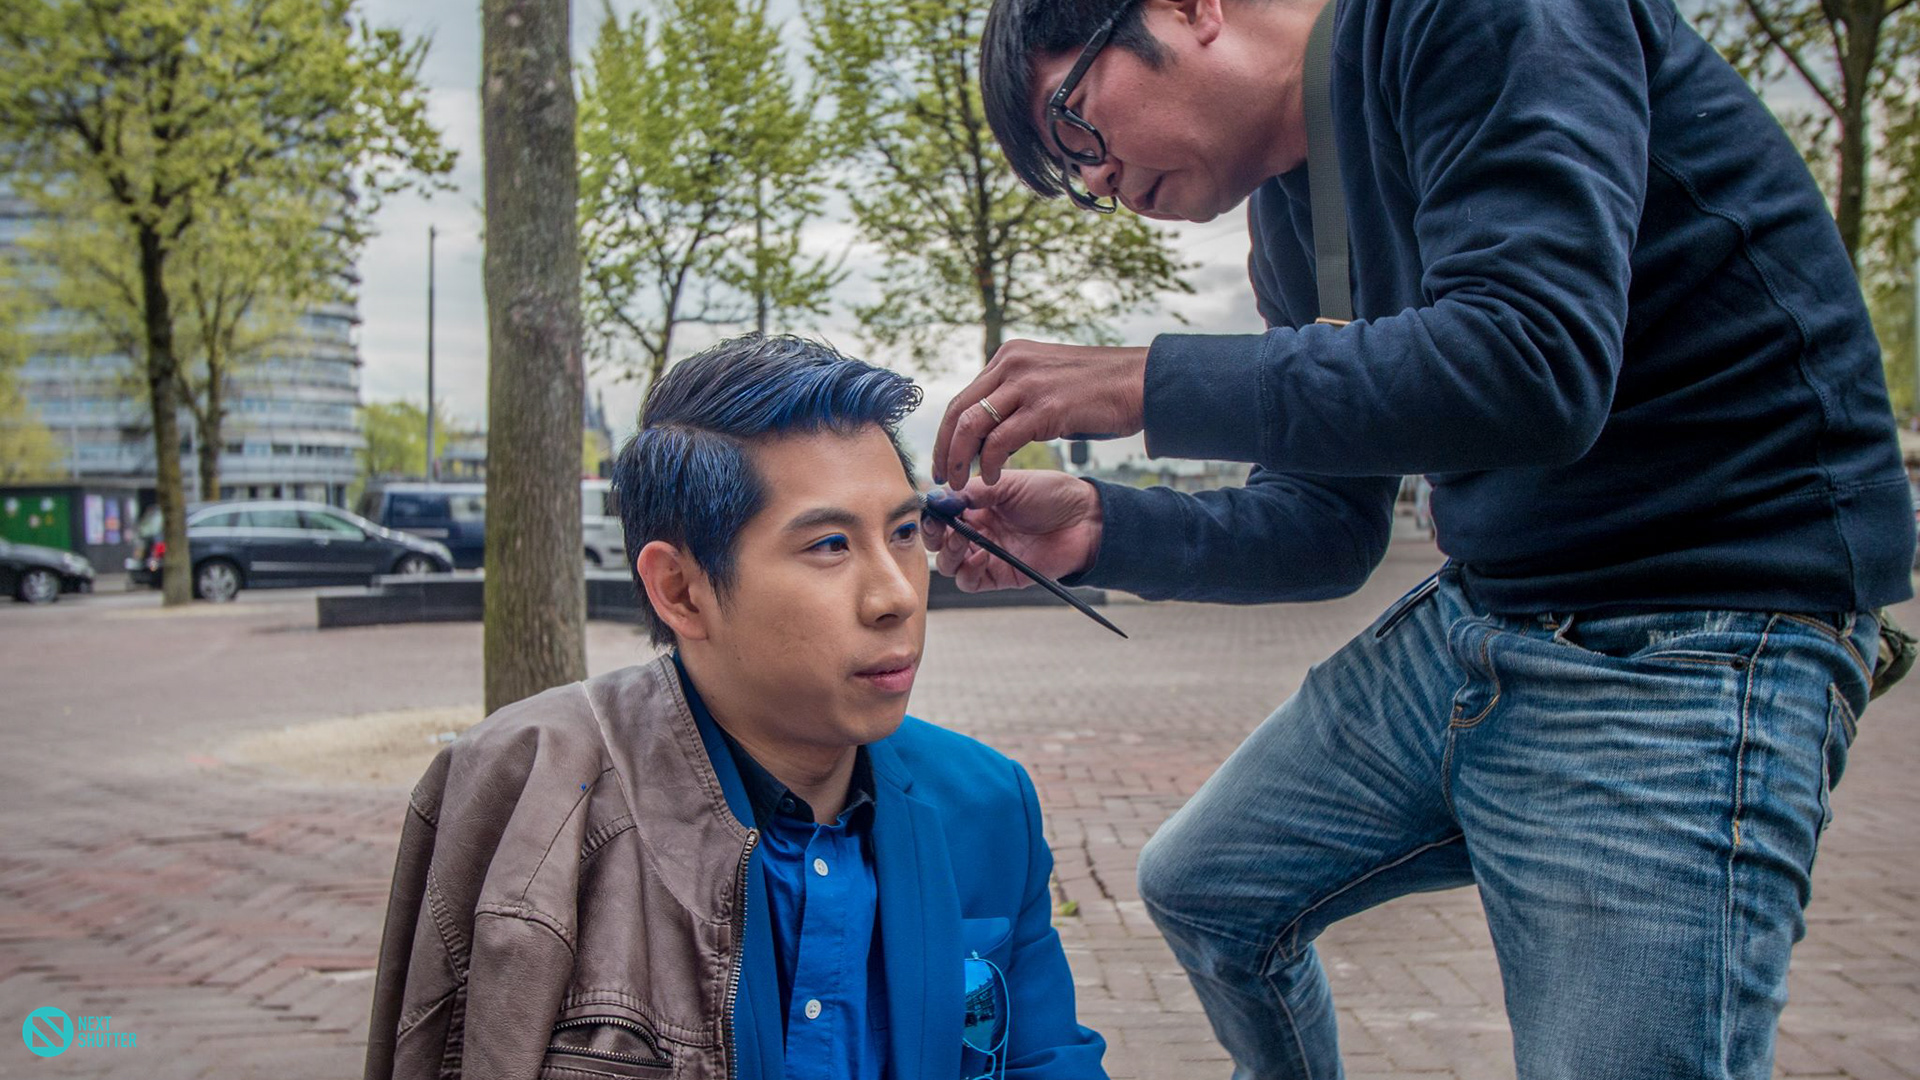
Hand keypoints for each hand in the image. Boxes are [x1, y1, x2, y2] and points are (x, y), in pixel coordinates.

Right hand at [923, 470, 1103, 592]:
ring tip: (962, 539)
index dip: (932, 514)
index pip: (941, 514)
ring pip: (950, 564)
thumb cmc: (1052, 495)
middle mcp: (979, 531)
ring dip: (949, 553)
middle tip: (941, 527)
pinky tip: (979, 556)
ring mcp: (988, 554)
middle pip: (939, 542)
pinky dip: (967, 572)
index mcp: (977, 506)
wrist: (1085, 520)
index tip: (932, 509)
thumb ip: (972, 491)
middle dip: (934, 536)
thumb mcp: (1008, 484)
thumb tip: (937, 497)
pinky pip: (970, 581)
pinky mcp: (1001, 575)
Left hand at [932, 340, 1147, 486]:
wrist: (1140, 382)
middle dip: (945, 450)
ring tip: (963, 484)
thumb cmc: (1098, 391)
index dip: (947, 434)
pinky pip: (1000, 440)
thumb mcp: (1047, 384)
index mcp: (1009, 357)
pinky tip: (993, 478)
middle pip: (958, 412)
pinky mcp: (1044, 406)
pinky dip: (989, 464)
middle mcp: (1012, 364)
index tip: (944, 461)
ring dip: (960, 459)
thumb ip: (1017, 400)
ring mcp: (1027, 383)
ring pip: (971, 426)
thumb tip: (989, 436)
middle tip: (944, 479)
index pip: (963, 399)